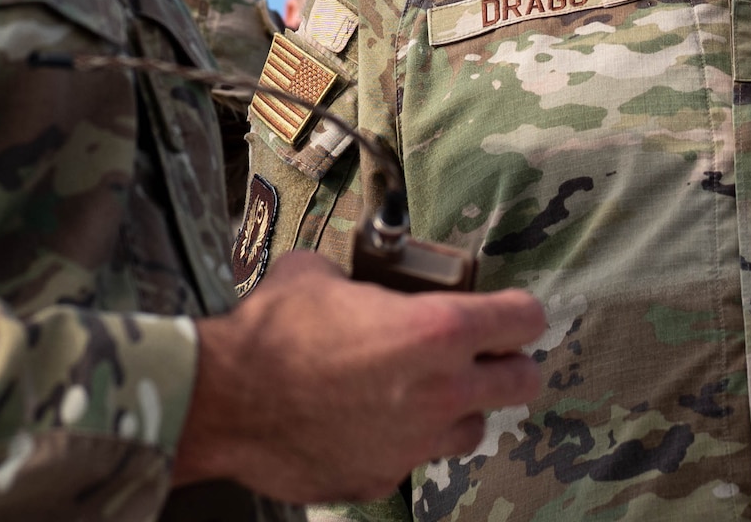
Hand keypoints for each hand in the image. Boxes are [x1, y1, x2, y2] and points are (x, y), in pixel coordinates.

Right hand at [173, 251, 545, 501]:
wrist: (226, 401)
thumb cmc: (274, 328)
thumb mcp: (321, 272)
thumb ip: (359, 278)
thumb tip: (354, 279)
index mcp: (437, 329)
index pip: (523, 319)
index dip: (519, 310)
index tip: (510, 310)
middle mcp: (442, 390)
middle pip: (523, 383)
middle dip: (510, 365)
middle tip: (485, 354)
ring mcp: (417, 442)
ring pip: (474, 429)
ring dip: (459, 408)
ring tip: (425, 392)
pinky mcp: (384, 478)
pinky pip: (413, 459)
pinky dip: (403, 441)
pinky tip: (370, 423)